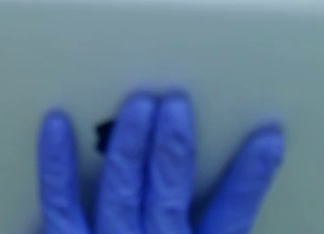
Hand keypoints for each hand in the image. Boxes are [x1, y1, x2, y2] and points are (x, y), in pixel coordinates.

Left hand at [37, 92, 285, 233]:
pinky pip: (58, 204)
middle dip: (173, 144)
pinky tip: (57, 124)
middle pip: (169, 191)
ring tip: (138, 105)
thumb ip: (213, 221)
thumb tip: (247, 164)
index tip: (268, 137)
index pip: (233, 214)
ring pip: (121, 189)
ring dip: (130, 143)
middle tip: (176, 102)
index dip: (252, 174)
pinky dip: (56, 162)